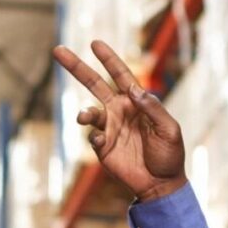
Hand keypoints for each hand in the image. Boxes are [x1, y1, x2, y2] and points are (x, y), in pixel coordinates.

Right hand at [51, 41, 186, 201]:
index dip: (108, 59)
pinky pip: (91, 137)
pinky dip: (92, 137)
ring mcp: (109, 128)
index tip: (95, 43)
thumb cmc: (170, 155)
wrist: (161, 185)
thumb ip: (153, 108)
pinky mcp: (102, 147)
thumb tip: (134, 89)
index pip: (120, 75)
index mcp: (136, 103)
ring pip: (88, 112)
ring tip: (84, 117)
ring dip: (84, 113)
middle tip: (58, 50)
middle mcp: (119, 111)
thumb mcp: (168, 129)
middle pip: (94, 84)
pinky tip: (100, 142)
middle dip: (77, 68)